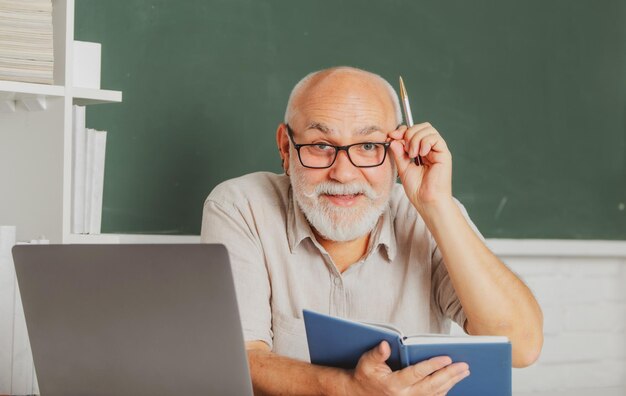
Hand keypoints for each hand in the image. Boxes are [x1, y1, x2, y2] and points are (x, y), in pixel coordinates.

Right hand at [346, 341, 469, 395]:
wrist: (359, 394)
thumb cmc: (365, 375)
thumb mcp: (366, 362)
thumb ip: (377, 354)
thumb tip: (385, 345)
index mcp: (393, 384)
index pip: (417, 374)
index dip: (432, 365)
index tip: (446, 358)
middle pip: (432, 386)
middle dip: (449, 375)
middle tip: (464, 366)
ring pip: (435, 394)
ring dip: (451, 382)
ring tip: (463, 372)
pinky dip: (444, 391)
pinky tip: (452, 382)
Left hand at [388, 123, 452, 213]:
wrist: (426, 201)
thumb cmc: (417, 189)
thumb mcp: (402, 167)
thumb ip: (398, 153)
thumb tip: (393, 139)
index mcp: (421, 151)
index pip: (413, 131)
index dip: (402, 131)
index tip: (391, 136)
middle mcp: (430, 149)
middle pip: (422, 127)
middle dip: (409, 133)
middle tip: (404, 148)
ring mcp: (437, 151)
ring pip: (427, 129)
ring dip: (415, 139)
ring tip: (412, 154)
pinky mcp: (444, 154)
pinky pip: (435, 138)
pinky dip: (425, 142)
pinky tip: (421, 154)